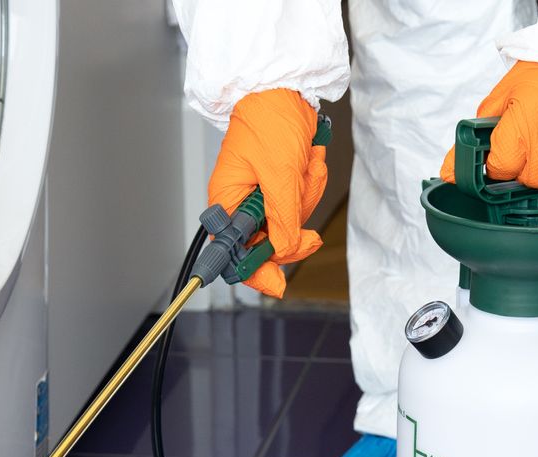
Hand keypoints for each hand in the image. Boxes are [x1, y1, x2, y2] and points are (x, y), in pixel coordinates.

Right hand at [208, 89, 328, 297]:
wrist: (285, 90)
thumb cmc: (270, 123)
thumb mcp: (279, 175)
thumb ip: (281, 219)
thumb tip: (281, 250)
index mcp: (227, 203)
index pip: (234, 253)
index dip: (254, 271)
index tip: (277, 285)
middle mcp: (242, 204)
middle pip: (270, 242)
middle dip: (293, 226)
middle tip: (305, 216)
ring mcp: (264, 196)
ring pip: (291, 222)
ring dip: (305, 194)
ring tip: (305, 166)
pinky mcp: (282, 186)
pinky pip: (302, 202)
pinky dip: (310, 183)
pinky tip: (308, 162)